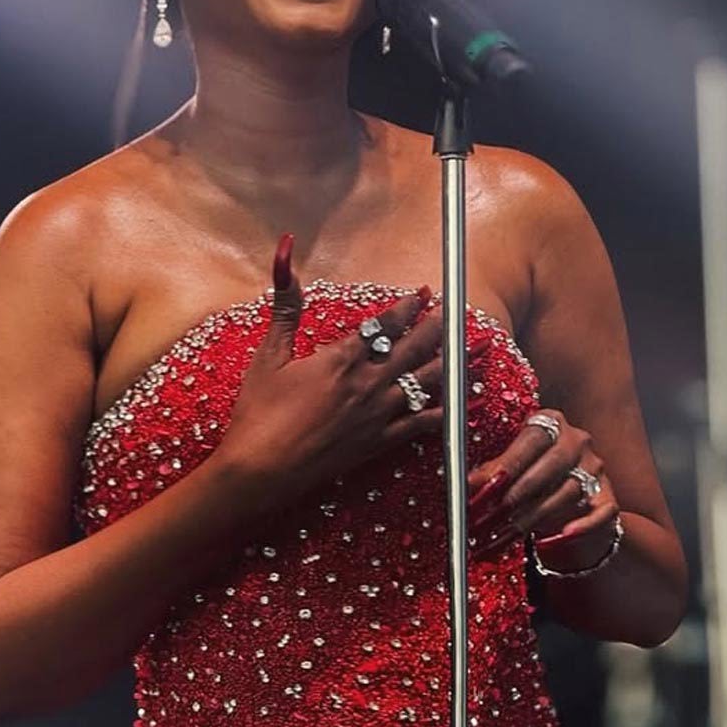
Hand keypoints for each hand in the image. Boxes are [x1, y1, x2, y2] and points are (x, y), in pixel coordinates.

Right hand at [217, 235, 492, 504]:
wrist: (262, 469)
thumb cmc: (259, 413)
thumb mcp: (268, 355)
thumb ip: (286, 308)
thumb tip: (285, 257)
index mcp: (341, 359)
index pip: (385, 325)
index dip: (408, 306)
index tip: (424, 293)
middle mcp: (366, 384)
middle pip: (414, 348)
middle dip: (437, 327)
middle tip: (455, 311)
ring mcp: (376, 415)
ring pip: (424, 383)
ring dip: (448, 363)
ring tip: (467, 350)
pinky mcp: (377, 444)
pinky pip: (418, 426)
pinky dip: (439, 413)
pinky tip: (454, 406)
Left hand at [466, 407, 620, 562]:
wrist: (568, 502)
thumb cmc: (532, 479)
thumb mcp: (511, 469)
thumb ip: (493, 473)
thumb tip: (468, 485)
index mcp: (551, 424)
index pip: (532, 438)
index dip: (508, 463)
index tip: (484, 485)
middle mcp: (578, 441)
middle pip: (553, 463)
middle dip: (519, 492)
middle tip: (492, 515)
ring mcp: (596, 470)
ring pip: (569, 492)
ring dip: (534, 516)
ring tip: (506, 534)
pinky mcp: (608, 499)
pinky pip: (599, 514)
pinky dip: (579, 528)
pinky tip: (552, 540)